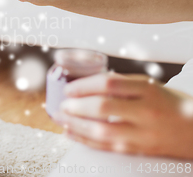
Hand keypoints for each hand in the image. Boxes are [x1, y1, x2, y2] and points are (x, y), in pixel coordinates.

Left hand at [57, 72, 192, 158]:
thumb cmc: (170, 104)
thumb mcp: (150, 86)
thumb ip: (123, 83)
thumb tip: (89, 82)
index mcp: (148, 90)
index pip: (109, 84)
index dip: (84, 85)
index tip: (70, 87)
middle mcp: (146, 111)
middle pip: (103, 107)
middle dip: (77, 106)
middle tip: (63, 104)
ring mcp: (143, 133)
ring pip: (102, 131)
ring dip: (76, 125)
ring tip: (61, 118)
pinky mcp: (138, 149)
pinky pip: (106, 146)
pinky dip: (84, 140)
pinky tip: (70, 133)